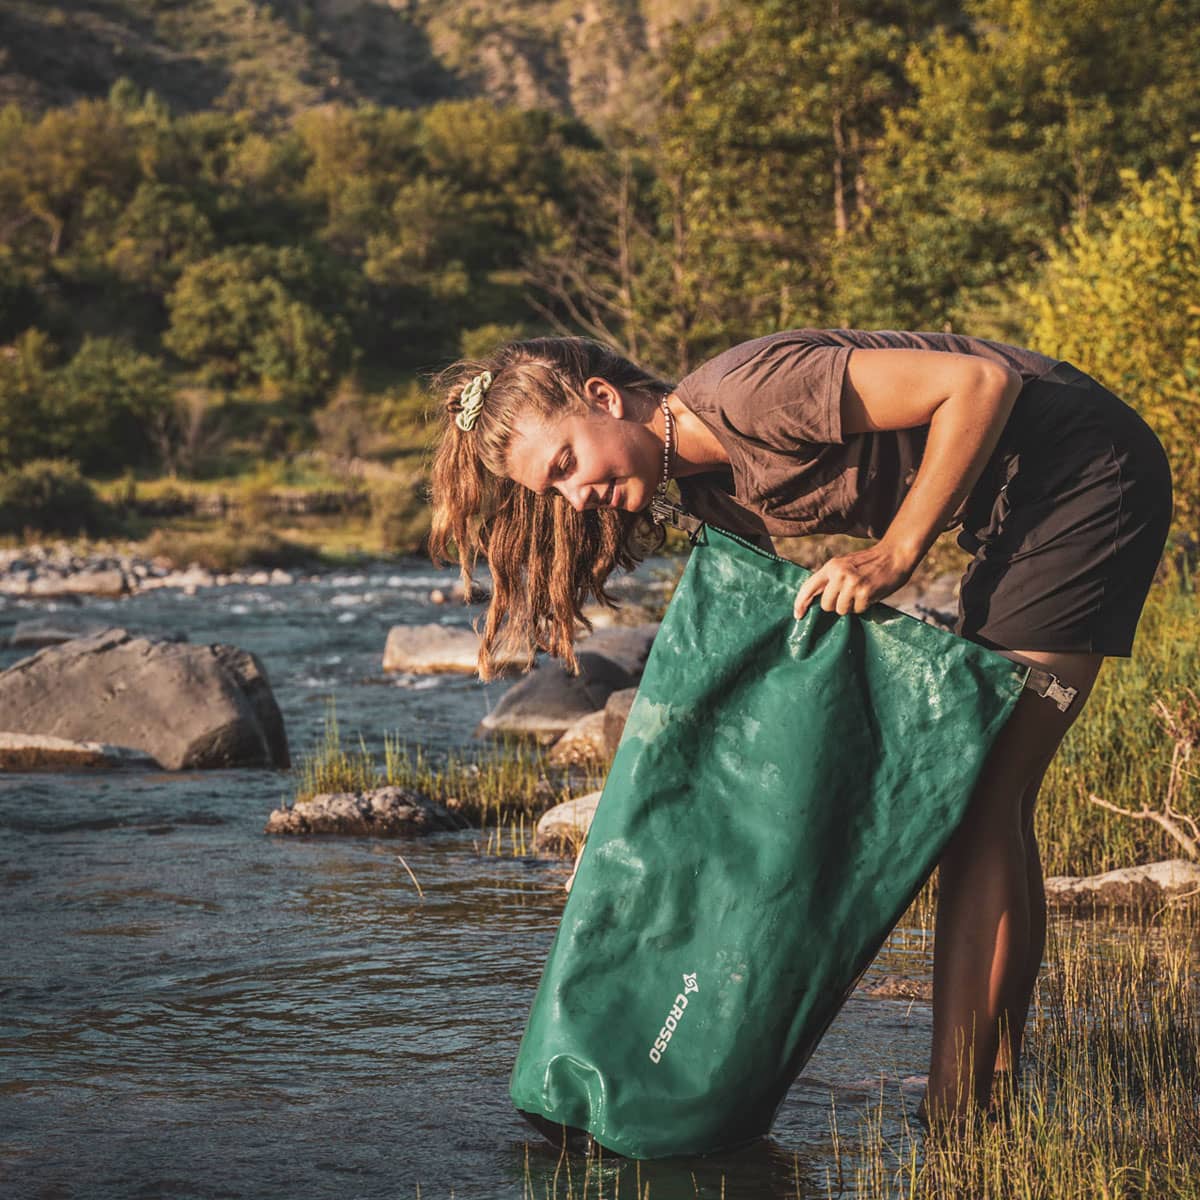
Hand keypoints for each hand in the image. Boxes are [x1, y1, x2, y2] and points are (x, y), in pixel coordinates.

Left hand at [793, 542, 915, 620]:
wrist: (894, 555)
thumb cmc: (869, 564)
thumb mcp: (845, 565)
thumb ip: (831, 579)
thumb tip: (815, 601)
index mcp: (831, 566)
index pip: (809, 587)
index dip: (801, 603)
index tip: (798, 615)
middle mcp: (839, 573)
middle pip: (826, 605)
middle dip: (836, 606)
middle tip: (849, 597)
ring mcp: (852, 582)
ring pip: (841, 610)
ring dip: (851, 607)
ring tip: (861, 594)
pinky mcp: (865, 591)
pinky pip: (858, 610)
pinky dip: (864, 606)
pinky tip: (871, 594)